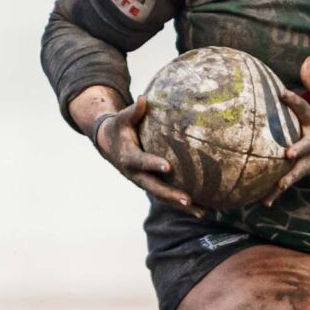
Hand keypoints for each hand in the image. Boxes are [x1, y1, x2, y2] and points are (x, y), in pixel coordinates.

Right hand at [91, 97, 196, 211]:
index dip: (153, 164)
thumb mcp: (122, 118)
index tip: (168, 166)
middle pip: (154, 187)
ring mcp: (143, 182)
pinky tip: (201, 209)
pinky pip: (167, 197)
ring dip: (180, 205)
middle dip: (170, 195)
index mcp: (128, 158)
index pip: (141, 162)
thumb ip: (134, 111)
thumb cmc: (119, 127)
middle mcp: (135, 175)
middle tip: (187, 199)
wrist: (109, 145)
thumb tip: (144, 98)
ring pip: (162, 197)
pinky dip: (182, 204)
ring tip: (201, 212)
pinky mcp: (150, 185)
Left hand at [272, 56, 309, 195]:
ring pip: (298, 170)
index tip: (281, 92)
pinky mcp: (306, 169)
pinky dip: (278, 193)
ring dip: (287, 179)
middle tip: (287, 153)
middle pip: (305, 145)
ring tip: (274, 189)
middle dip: (298, 149)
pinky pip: (291, 182)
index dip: (293, 99)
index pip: (303, 106)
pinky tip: (264, 202)